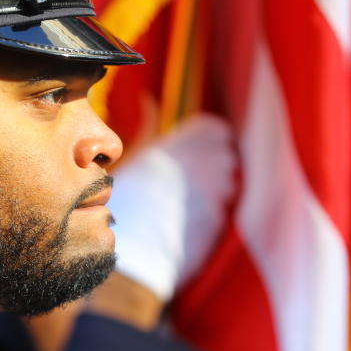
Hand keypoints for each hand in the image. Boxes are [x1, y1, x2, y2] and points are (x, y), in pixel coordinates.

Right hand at [109, 113, 235, 300]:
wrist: (127, 249)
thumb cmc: (121, 201)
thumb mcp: (130, 157)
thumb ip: (148, 128)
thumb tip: (148, 101)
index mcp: (179, 145)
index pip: (216, 129)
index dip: (210, 138)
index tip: (200, 148)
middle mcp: (202, 165)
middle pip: (227, 155)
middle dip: (216, 164)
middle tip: (194, 177)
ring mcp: (213, 194)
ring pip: (228, 183)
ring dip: (217, 189)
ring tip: (189, 201)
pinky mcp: (218, 221)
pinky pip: (223, 210)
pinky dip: (212, 213)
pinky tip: (189, 222)